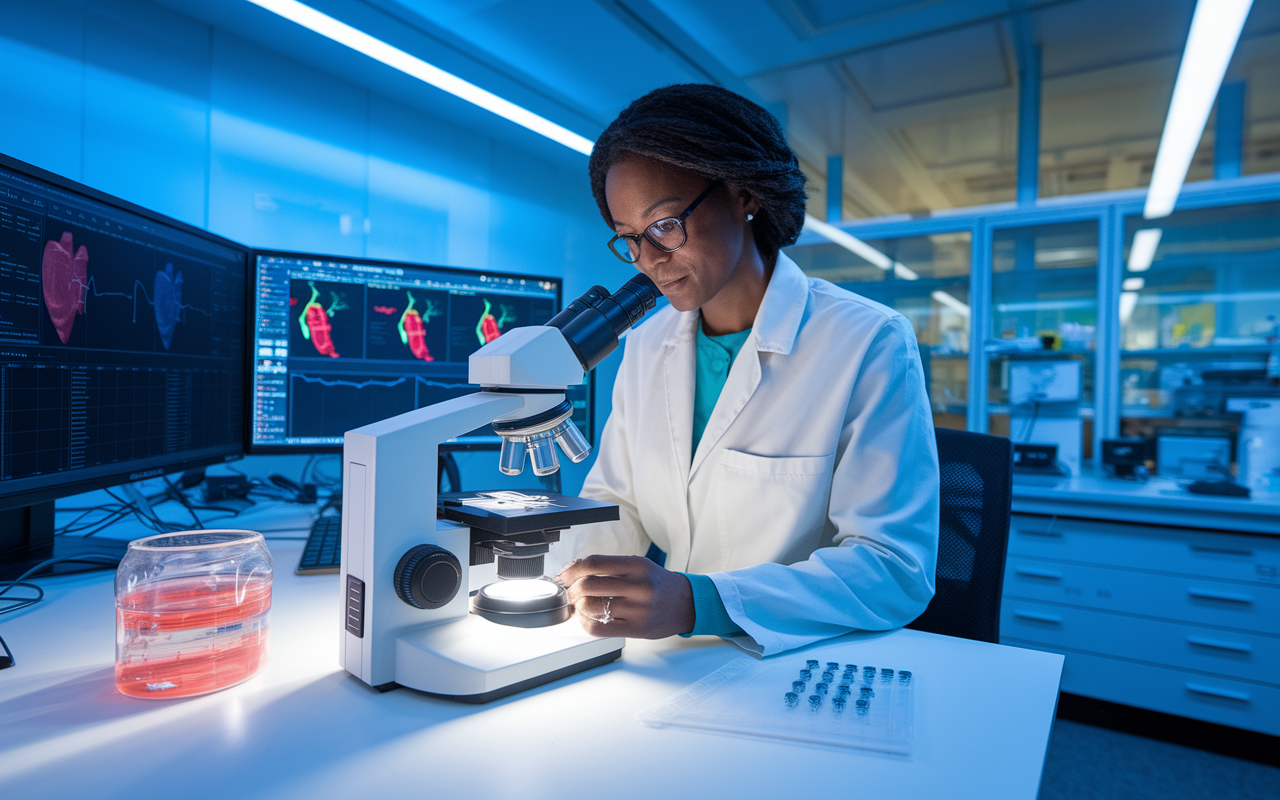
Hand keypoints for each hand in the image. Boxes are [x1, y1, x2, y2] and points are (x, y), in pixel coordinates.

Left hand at [555, 555, 695, 638]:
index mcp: (637, 565)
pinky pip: (598, 628)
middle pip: (588, 585)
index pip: (593, 563)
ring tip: (577, 605)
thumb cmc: (658, 584)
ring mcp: (638, 609)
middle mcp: (638, 586)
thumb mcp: (639, 566)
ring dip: (576, 606)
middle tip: (567, 592)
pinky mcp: (636, 629)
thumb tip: (572, 570)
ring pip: (590, 607)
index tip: (563, 575)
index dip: (571, 569)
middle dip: (570, 589)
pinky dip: (584, 622)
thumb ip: (609, 567)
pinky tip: (586, 617)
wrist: (687, 603)